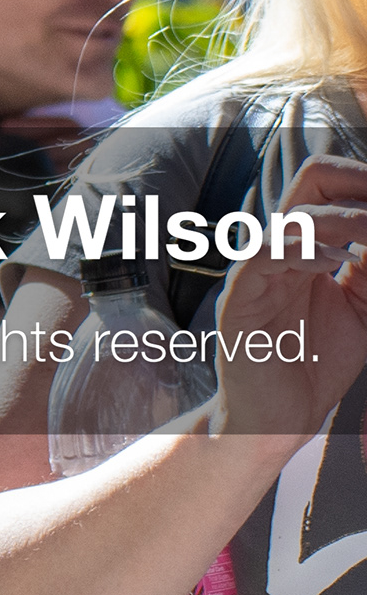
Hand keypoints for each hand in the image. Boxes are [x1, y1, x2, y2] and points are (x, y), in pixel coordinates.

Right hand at [209, 154, 366, 452]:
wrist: (278, 417)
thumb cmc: (318, 362)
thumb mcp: (365, 305)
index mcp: (311, 243)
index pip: (334, 186)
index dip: (366, 184)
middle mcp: (284, 246)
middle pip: (313, 178)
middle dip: (360, 184)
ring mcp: (259, 268)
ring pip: (298, 214)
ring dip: (348, 220)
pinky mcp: (240, 297)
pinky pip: (266, 253)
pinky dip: (308, 250)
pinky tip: (336, 262)